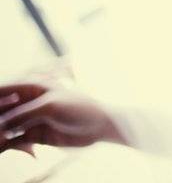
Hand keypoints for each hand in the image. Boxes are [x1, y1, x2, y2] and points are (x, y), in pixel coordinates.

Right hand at [0, 82, 126, 155]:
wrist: (100, 125)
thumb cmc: (80, 108)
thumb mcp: (50, 106)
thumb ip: (24, 112)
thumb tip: (2, 121)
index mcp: (35, 87)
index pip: (6, 88)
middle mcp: (30, 102)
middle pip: (4, 108)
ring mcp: (32, 119)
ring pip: (8, 125)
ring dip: (1, 131)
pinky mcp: (35, 135)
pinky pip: (16, 140)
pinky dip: (9, 144)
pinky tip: (3, 146)